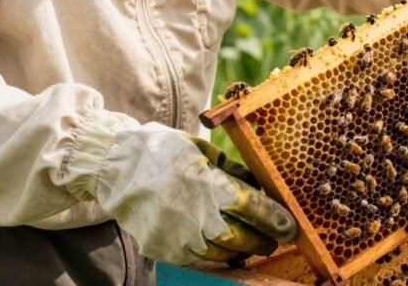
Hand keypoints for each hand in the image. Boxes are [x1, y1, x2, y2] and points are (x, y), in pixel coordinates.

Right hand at [66, 120, 295, 265]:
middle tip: (275, 238)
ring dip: (242, 250)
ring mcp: (179, 237)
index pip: (253, 209)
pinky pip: (200, 257)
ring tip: (251, 243)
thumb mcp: (204, 151)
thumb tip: (260, 186)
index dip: (276, 220)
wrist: (117, 169)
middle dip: (264, 240)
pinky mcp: (165, 250)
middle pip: (243, 238)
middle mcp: (196, 215)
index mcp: (208, 185)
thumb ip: (234, 171)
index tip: (290, 227)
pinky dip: (216, 253)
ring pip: (223, 253)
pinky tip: (223, 246)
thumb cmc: (164, 152)